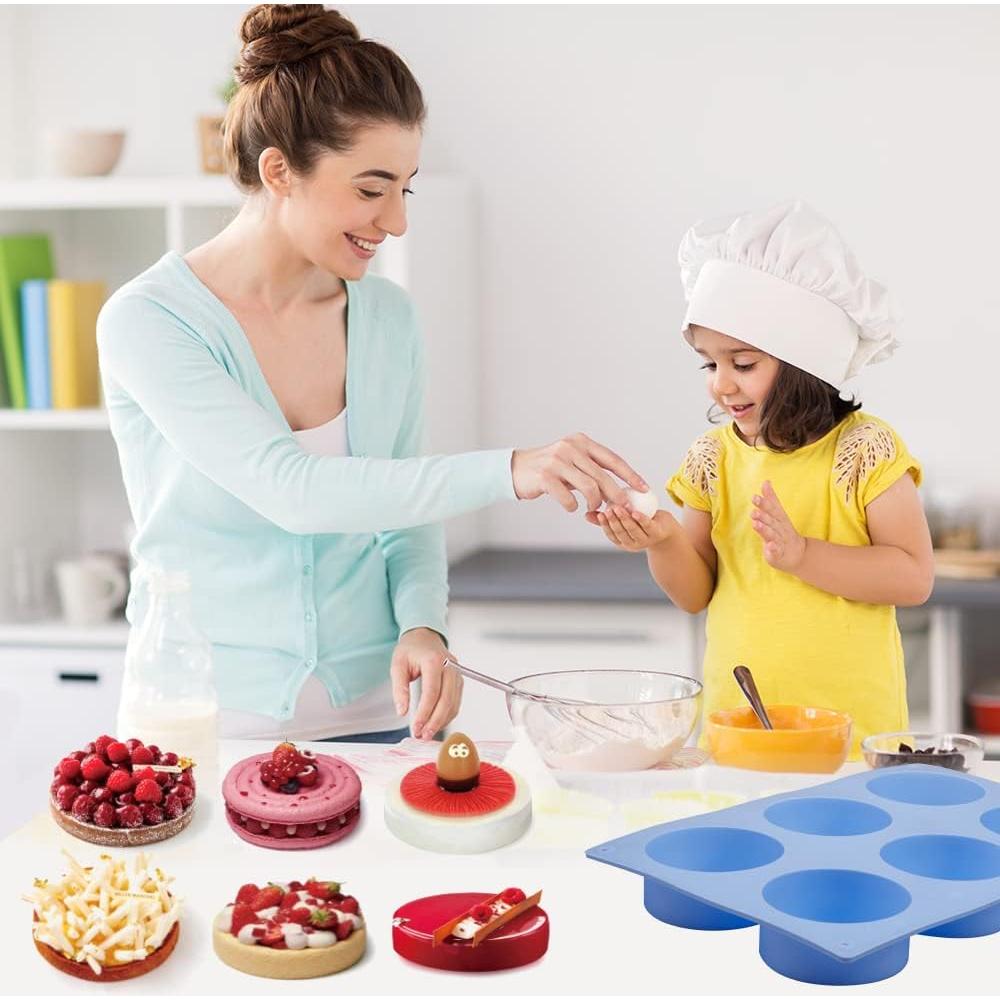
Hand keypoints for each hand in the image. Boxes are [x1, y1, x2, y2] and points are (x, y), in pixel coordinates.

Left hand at [390, 628, 461, 739]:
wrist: (424, 637)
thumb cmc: (411, 649)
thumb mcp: (398, 665)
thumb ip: (399, 688)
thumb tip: (402, 711)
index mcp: (434, 661)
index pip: (432, 692)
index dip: (425, 713)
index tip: (416, 727)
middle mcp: (450, 666)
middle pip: (447, 700)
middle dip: (435, 721)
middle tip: (423, 735)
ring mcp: (457, 673)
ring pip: (454, 704)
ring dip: (442, 721)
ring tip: (427, 732)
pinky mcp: (459, 680)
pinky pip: (456, 702)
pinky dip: (447, 715)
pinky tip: (436, 723)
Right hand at [511, 433, 647, 511]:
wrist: (516, 470)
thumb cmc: (549, 470)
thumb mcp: (571, 462)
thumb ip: (592, 470)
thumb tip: (620, 489)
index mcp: (581, 442)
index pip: (612, 459)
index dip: (630, 474)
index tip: (643, 488)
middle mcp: (570, 448)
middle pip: (603, 475)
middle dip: (616, 494)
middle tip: (623, 507)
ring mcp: (557, 461)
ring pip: (589, 487)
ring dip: (594, 503)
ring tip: (592, 508)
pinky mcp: (545, 476)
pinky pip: (569, 498)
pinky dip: (573, 506)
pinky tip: (571, 506)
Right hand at [586, 506, 677, 551]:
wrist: (665, 528)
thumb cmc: (640, 521)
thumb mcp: (622, 520)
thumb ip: (606, 518)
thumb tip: (586, 514)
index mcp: (623, 542)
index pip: (611, 535)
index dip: (605, 526)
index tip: (600, 514)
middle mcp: (633, 544)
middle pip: (621, 532)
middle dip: (613, 521)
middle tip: (608, 509)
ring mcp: (645, 540)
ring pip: (633, 530)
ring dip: (625, 519)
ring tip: (619, 508)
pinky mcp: (657, 533)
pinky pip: (647, 525)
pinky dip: (641, 519)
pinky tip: (634, 512)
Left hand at [750, 481, 806, 571]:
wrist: (798, 554)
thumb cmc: (783, 531)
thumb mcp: (778, 515)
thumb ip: (771, 499)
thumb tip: (766, 481)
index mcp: (779, 519)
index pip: (773, 509)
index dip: (764, 503)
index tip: (754, 497)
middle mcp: (781, 529)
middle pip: (772, 521)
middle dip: (763, 516)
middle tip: (754, 511)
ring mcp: (780, 541)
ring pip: (772, 535)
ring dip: (765, 529)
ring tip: (756, 524)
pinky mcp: (778, 554)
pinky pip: (776, 551)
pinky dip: (773, 549)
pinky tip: (769, 546)